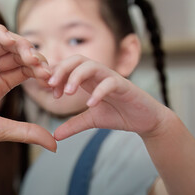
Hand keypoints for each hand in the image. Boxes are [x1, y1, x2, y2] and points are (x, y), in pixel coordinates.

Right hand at [0, 24, 55, 151]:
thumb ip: (26, 133)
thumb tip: (54, 145)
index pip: (23, 70)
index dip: (39, 72)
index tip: (51, 82)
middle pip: (16, 54)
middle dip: (34, 58)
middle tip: (45, 69)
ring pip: (3, 41)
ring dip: (20, 45)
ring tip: (31, 57)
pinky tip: (11, 41)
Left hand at [47, 55, 168, 139]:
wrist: (146, 120)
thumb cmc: (119, 114)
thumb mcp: (91, 120)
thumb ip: (73, 125)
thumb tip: (54, 136)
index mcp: (89, 79)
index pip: (69, 67)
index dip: (56, 75)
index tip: (48, 91)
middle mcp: (99, 75)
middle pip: (77, 59)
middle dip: (62, 69)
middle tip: (51, 85)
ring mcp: (112, 78)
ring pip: (92, 66)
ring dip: (77, 76)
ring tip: (67, 92)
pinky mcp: (125, 86)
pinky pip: (111, 82)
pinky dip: (99, 91)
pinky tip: (91, 104)